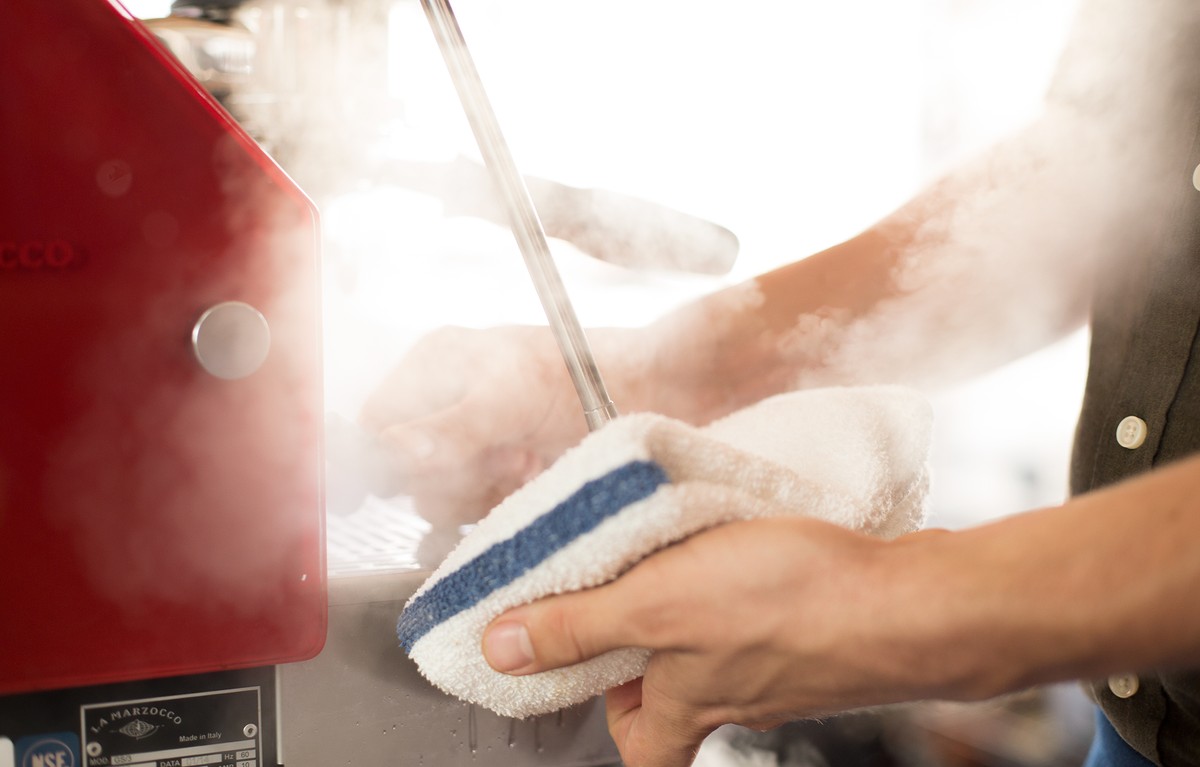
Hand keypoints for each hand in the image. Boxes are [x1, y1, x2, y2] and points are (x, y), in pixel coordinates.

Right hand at [357, 325, 592, 523]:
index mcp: (435, 365)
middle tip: (493, 459)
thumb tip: (389, 451)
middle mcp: (447, 405)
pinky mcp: (500, 480)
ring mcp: (474, 446)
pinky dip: (485, 516)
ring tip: (518, 468)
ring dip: (474, 494)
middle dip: (444, 477)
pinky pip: (469, 516)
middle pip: (403, 468)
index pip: (376, 422)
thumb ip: (449, 429)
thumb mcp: (509, 399)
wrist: (647, 396)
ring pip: (436, 497)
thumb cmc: (578, 376)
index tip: (402, 481)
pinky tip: (512, 499)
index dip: (384, 456)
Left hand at [481, 518, 945, 766]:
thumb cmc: (793, 607)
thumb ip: (579, 626)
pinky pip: (763, 611)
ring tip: (677, 546)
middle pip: (672, 690)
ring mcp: (783, 664)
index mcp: (686, 703)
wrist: (912, 600)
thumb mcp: (657, 608)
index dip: (606, 723)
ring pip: (718, 644)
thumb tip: (501, 649)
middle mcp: (735, 693)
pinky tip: (743, 538)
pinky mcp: (820, 626)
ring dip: (689, 600)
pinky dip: (742, 579)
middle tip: (623, 585)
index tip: (579, 684)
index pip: (640, 749)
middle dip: (643, 645)